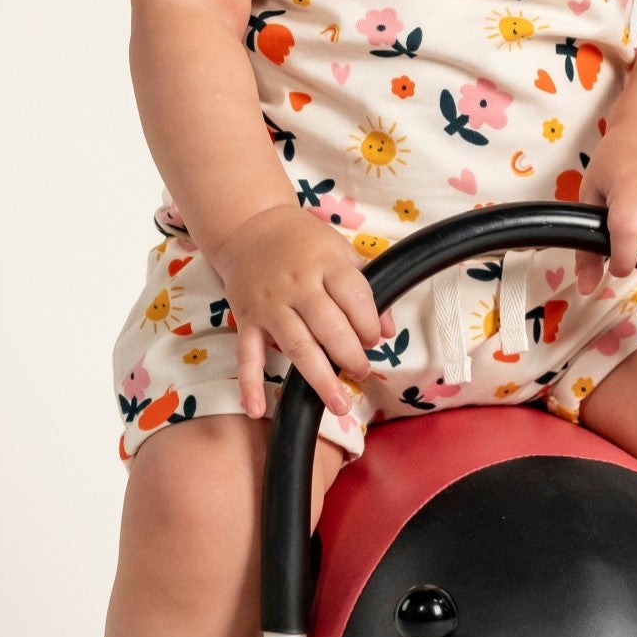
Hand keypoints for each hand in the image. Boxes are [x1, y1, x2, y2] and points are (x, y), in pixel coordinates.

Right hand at [209, 203, 391, 419]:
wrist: (249, 227)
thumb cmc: (303, 242)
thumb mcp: (341, 251)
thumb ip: (367, 288)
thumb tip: (389, 330)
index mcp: (325, 264)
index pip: (354, 296)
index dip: (369, 323)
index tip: (374, 339)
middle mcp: (297, 285)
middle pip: (328, 326)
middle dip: (349, 354)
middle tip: (362, 371)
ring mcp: (270, 305)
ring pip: (296, 346)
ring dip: (319, 378)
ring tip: (340, 403)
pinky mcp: (247, 320)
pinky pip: (247, 355)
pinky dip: (250, 383)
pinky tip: (256, 409)